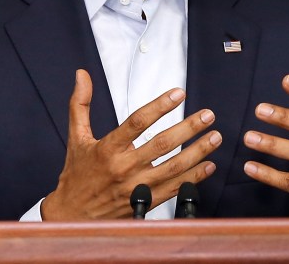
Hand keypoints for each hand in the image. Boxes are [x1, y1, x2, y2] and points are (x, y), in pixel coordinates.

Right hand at [41, 69, 220, 219]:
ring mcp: (136, 187)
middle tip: (207, 116)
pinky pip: (175, 189)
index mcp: (108, 148)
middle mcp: (124, 167)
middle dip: (188, 128)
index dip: (159, 106)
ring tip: (214, 137)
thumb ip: (80, 103)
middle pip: (162, 144)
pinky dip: (194, 178)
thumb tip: (82, 75)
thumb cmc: (77, 174)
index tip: (178, 94)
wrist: (74, 214)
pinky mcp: (145, 202)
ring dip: (198, 152)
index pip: (137, 122)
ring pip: (173, 167)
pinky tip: (208, 165)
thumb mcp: (76, 136)